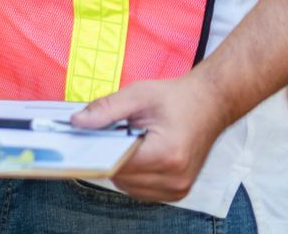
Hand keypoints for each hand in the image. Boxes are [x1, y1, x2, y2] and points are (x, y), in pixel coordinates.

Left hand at [70, 75, 232, 201]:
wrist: (210, 104)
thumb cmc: (177, 98)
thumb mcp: (138, 95)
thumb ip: (106, 109)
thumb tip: (77, 122)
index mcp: (166, 155)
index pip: (116, 163)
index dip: (97, 150)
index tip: (87, 137)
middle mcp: (174, 178)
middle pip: (121, 177)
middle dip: (110, 156)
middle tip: (115, 133)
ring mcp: (178, 189)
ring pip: (128, 187)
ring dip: (122, 166)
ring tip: (132, 141)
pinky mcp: (177, 192)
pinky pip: (141, 190)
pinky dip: (134, 174)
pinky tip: (140, 153)